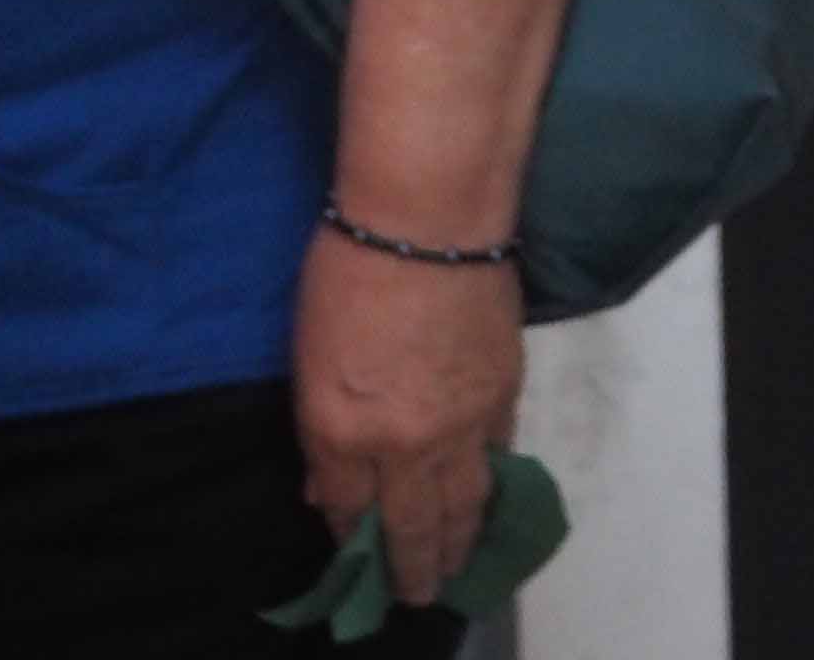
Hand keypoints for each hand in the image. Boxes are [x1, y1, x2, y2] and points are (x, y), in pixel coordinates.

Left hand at [294, 228, 521, 604]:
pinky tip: (487, 495)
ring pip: (465, 503)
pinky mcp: (504, 391)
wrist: (429, 218)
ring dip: (461, 543)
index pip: (349, 513)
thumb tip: (332, 486)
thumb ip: (324, 434)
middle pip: (414, 526)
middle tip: (421, 594)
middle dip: (415, 568)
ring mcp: (463, 421)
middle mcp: (407, 444)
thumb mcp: (309, 361)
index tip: (356, 560)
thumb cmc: (347, 274)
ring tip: (459, 566)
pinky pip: (498, 455)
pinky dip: (491, 484)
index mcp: (346, 435)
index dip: (352, 542)